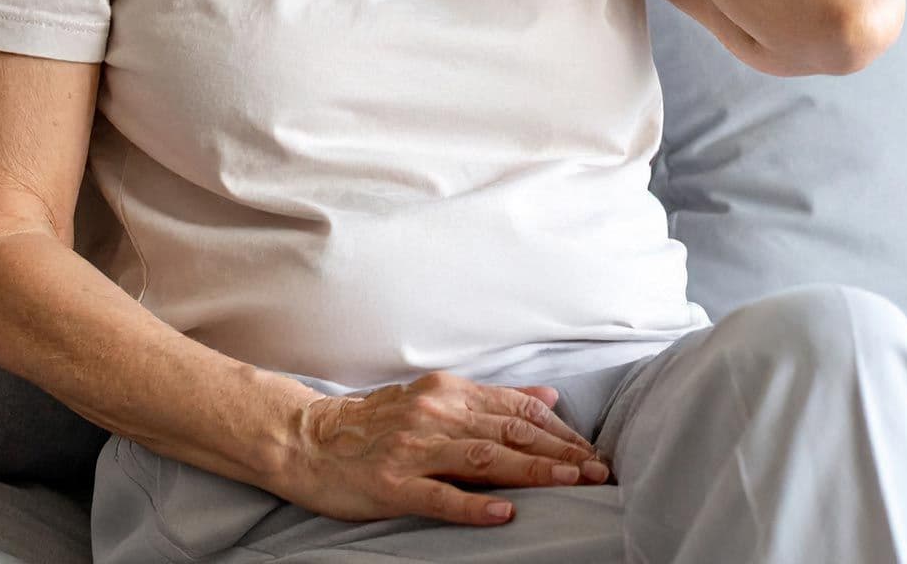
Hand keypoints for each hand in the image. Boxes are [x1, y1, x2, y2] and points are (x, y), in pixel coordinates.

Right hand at [272, 370, 615, 527]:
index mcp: (449, 393)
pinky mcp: (393, 484)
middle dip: (560, 452)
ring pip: (485, 459)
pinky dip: (474, 505)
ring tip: (569, 484)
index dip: (560, 431)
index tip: (592, 451)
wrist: (308, 439)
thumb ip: (493, 399)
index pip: (518, 410)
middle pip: (510, 433)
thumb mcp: (436, 399)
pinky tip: (505, 513)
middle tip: (598, 471)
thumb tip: (548, 395)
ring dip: (533, 472)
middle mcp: (436, 415)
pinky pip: (439, 496)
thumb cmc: (376, 423)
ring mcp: (414, 449)